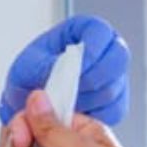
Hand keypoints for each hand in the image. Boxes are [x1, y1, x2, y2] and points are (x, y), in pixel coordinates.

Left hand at [0, 16, 130, 128]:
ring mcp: (113, 76)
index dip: (93, 49)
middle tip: (70, 90)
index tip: (76, 67)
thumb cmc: (30, 76)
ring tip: (63, 104)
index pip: (101, 32)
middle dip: (93, 78)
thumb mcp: (28, 66)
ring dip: (88, 100)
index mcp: (85, 30)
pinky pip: (113, 110)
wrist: (29, 102)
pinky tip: (73, 114)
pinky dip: (92, 116)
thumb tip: (64, 75)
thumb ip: (46, 68)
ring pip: (114, 88)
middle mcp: (104, 50)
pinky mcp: (115, 102)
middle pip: (118, 58)